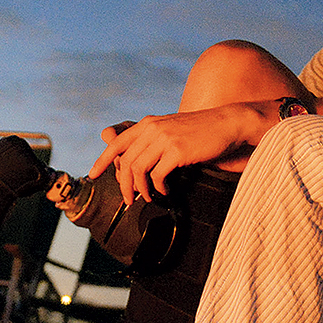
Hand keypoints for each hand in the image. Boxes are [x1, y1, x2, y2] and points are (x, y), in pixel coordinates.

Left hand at [89, 103, 258, 202]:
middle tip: (129, 200)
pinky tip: (166, 192)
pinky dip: (158, 188)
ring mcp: (164, 138)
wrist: (228, 124)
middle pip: (125, 161)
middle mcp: (152, 128)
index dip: (102, 160)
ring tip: (148, 198)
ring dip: (140, 189)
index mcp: (148, 123)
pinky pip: (157, 176)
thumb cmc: (202, 131)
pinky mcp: (177, 151)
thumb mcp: (172, 129)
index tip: (93, 174)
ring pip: (137, 170)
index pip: (116, 142)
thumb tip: (137, 163)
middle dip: (124, 185)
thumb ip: (153, 140)